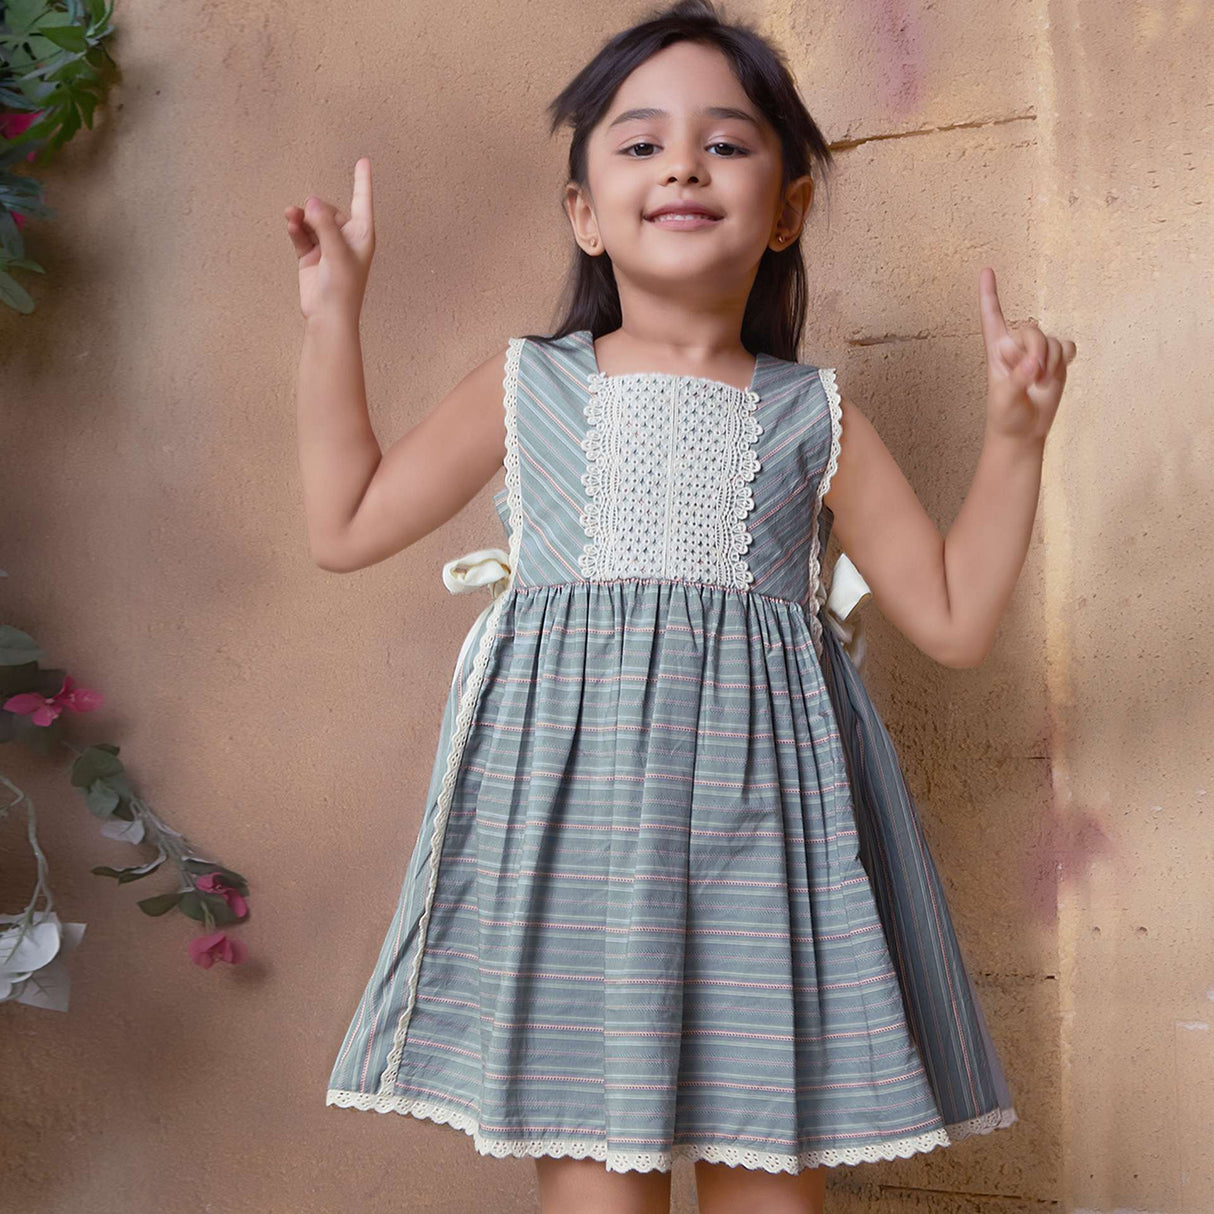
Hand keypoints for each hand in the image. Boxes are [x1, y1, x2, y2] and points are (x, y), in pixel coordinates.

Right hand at [284, 157, 375, 322]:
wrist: (328, 316)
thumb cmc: (342, 288)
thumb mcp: (337, 252)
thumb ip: (325, 224)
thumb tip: (312, 201)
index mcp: (362, 235)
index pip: (362, 201)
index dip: (362, 181)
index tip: (363, 161)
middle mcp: (346, 238)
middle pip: (329, 209)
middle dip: (317, 211)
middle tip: (309, 218)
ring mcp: (327, 246)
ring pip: (312, 220)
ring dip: (301, 217)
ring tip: (291, 215)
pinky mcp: (311, 255)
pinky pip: (301, 233)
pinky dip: (296, 228)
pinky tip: (290, 224)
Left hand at [978, 266, 1076, 442]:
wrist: (1024, 432)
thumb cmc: (1006, 415)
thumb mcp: (1005, 398)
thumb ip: (1017, 379)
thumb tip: (1034, 365)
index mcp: (996, 350)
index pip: (992, 317)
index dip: (989, 294)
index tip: (986, 269)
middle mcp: (1016, 346)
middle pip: (1031, 330)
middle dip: (1034, 352)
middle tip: (1030, 377)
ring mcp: (1038, 352)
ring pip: (1051, 340)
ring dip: (1050, 363)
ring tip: (1039, 384)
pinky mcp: (1056, 359)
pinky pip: (1067, 346)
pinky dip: (1064, 361)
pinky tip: (1053, 375)